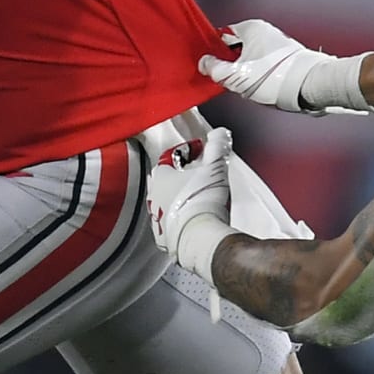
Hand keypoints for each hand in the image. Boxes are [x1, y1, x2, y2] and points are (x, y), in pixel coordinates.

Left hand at [148, 127, 236, 280]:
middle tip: (200, 176)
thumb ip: (216, 147)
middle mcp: (154, 197)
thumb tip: (218, 134)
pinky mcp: (165, 238)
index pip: (169, 157)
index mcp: (161, 176)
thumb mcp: (215, 168)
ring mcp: (157, 219)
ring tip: (200, 200)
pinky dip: (181, 221)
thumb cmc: (203, 203)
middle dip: (182, 177)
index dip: (186, 153)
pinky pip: (171, 226)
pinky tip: (196, 221)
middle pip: (166, 181)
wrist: (200, 239)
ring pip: (166, 203)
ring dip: (180, 200)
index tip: (199, 154)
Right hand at [201, 19, 363, 114]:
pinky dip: (258, 75)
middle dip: (231, 64)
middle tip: (229, 79)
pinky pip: (263, 65)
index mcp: (252, 28)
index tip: (211, 65)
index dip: (214, 51)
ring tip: (248, 86)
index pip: (223, 35)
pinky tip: (260, 88)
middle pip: (236, 48)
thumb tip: (204, 63)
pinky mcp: (284, 59)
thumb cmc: (278, 78)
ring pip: (250, 58)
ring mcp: (276, 45)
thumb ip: (216, 69)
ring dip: (245, 72)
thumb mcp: (237, 77)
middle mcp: (265, 32)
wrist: (310, 86)